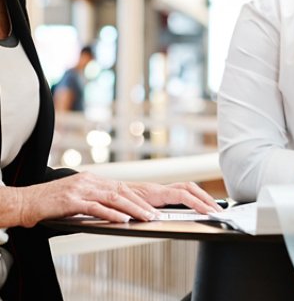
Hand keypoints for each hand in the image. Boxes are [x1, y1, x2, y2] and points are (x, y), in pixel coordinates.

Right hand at [13, 172, 219, 226]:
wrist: (24, 201)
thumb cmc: (51, 205)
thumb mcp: (79, 200)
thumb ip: (98, 203)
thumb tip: (119, 214)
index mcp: (96, 182)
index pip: (125, 190)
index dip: (142, 199)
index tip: (157, 209)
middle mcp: (92, 182)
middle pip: (124, 192)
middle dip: (143, 204)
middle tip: (159, 215)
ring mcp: (82, 189)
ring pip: (114, 198)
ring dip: (133, 209)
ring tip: (148, 218)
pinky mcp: (70, 200)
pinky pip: (95, 207)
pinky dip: (110, 213)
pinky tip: (122, 220)